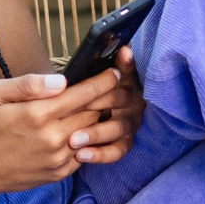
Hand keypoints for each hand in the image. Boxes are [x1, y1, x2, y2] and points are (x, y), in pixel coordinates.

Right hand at [0, 67, 121, 198]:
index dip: (103, 81)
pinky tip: (82, 130)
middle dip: (105, 98)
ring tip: (101, 106)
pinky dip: (87, 140)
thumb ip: (28, 84)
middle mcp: (53, 137)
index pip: (83, 93)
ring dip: (98, 120)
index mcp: (38, 114)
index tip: (115, 72)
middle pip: (93, 112)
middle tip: (113, 87)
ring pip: (92, 133)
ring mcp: (58, 157)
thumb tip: (61, 80)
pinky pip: (84, 152)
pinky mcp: (59, 173)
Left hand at [70, 46, 144, 163]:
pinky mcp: (125, 142)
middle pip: (116, 99)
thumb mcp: (87, 75)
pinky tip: (81, 155)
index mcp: (124, 80)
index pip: (127, 70)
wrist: (74, 119)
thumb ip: (102, 62)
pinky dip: (100, 154)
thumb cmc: (80, 93)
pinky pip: (117, 150)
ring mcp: (130, 123)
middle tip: (72, 109)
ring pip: (117, 128)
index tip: (123, 52)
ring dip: (95, 133)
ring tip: (74, 140)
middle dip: (95, 104)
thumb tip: (125, 48)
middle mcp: (132, 100)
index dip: (125, 63)